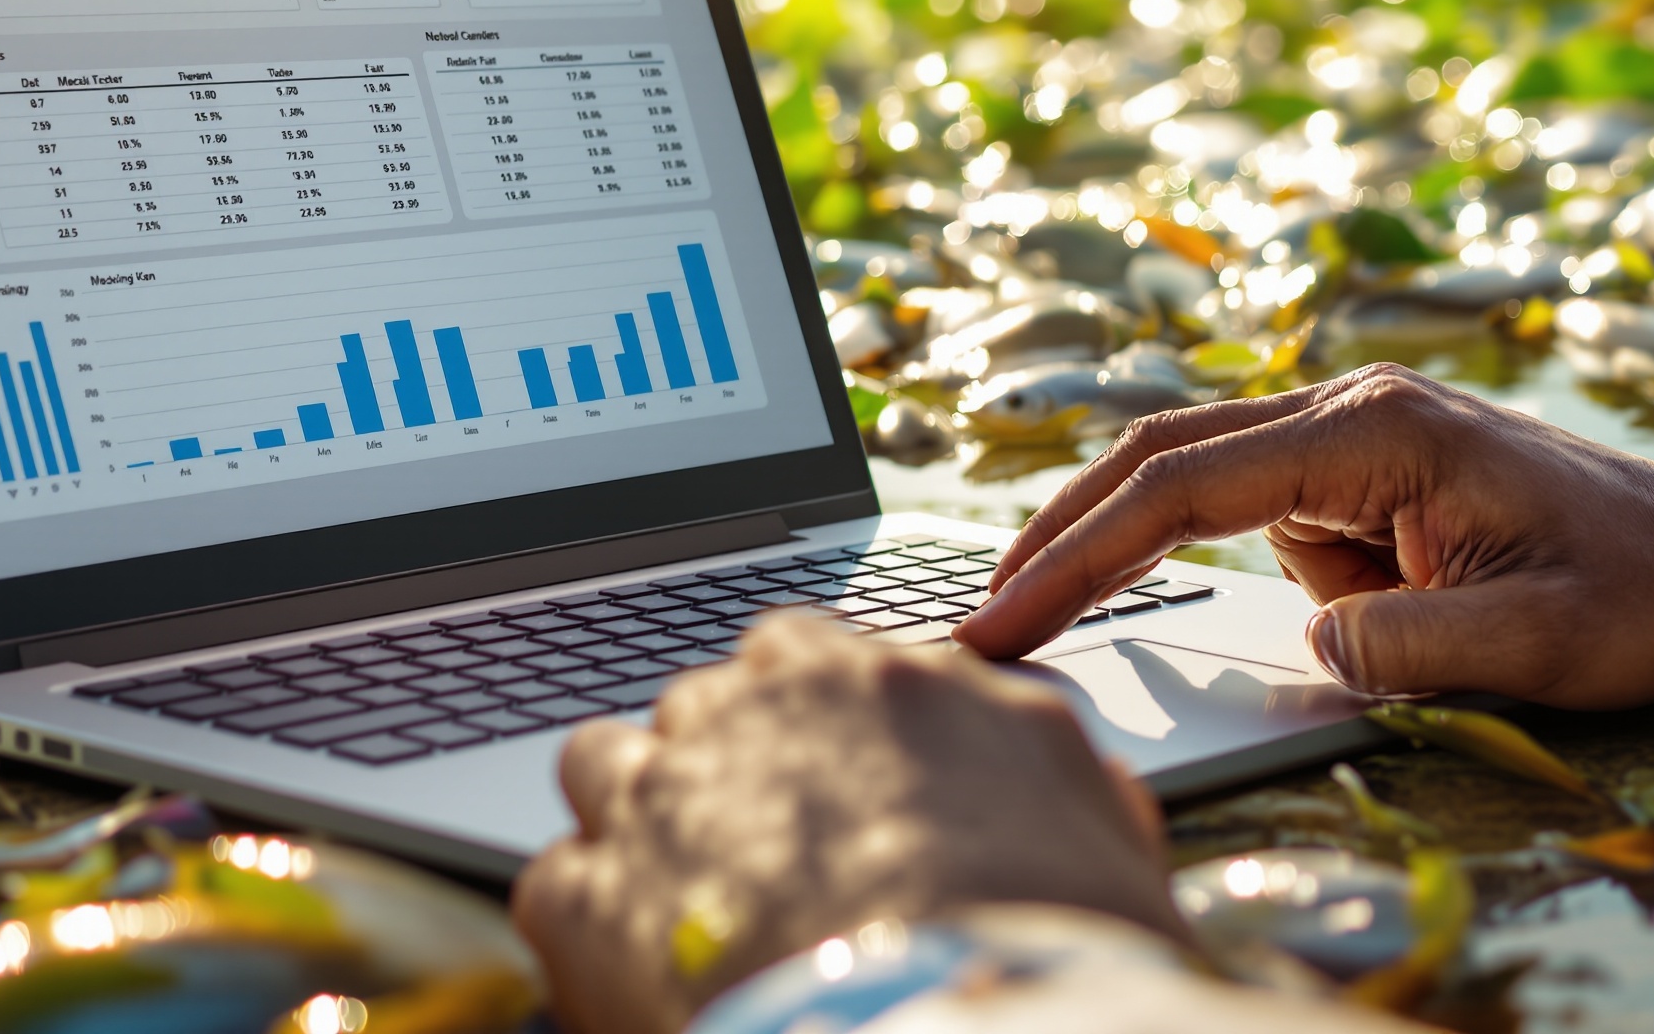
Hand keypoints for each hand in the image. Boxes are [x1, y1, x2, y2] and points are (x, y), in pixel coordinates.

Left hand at [512, 615, 1186, 1033]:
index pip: (798, 658)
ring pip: (605, 767)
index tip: (825, 789)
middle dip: (724, 775)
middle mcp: (749, 715)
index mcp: (868, 679)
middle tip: (771, 867)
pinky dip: (592, 928)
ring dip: (638, 823)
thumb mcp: (1095, 817)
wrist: (962, 1032)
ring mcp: (656, 803)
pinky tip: (646, 972)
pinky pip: (558, 883)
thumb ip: (1030, 755)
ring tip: (688, 909)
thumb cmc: (1054, 944)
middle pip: (699, 709)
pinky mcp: (586, 902)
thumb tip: (1013, 746)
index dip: (807, 732)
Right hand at [953, 363, 1653, 708]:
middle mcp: (1352, 409)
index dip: (1078, 558)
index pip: (1184, 489)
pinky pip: (1262, 517)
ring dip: (1154, 558)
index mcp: (1381, 431)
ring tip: (1169, 620)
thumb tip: (1304, 638)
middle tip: (981, 621)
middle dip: (1061, 539)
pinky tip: (1332, 605)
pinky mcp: (1361, 472)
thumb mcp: (1535, 647)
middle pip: (1157, 458)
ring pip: (1203, 488)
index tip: (1005, 620)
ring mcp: (1353, 435)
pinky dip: (1238, 564)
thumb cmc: (1638, 595)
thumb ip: (1405, 648)